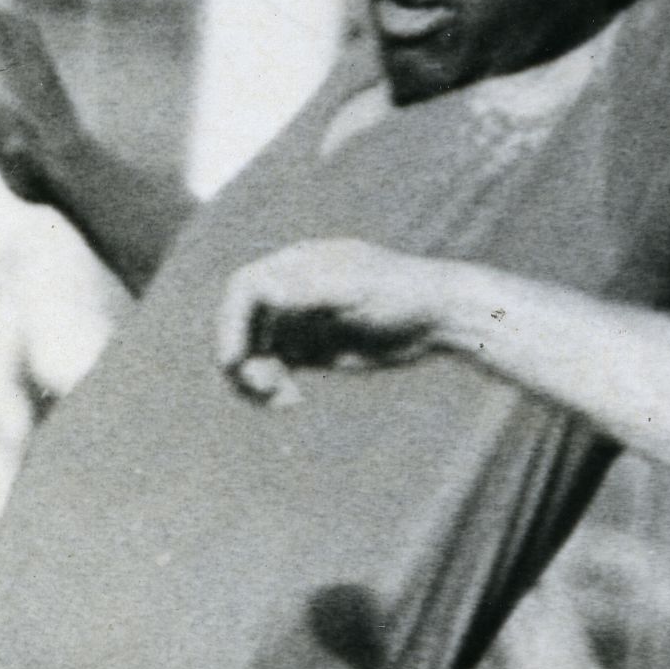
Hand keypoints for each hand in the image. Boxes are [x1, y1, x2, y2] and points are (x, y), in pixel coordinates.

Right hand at [218, 238, 471, 402]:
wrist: (438, 318)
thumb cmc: (401, 293)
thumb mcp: (355, 290)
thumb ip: (308, 291)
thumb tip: (263, 293)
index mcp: (297, 266)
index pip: (245, 290)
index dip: (231, 323)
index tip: (234, 359)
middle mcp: (292, 292)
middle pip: (244, 324)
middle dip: (243, 357)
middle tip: (260, 387)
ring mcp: (300, 322)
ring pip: (255, 351)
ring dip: (256, 378)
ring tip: (279, 398)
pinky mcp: (311, 351)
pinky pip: (276, 370)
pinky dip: (273, 388)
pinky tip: (290, 402)